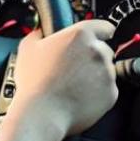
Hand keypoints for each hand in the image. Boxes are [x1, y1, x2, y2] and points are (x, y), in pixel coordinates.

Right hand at [9, 19, 116, 136]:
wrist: (42, 114)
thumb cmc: (34, 83)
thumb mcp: (28, 49)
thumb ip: (39, 34)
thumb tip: (41, 32)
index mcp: (80, 35)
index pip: (104, 26)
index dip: (99, 32)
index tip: (96, 38)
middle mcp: (98, 51)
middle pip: (104, 50)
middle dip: (92, 57)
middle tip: (74, 68)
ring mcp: (107, 73)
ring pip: (106, 71)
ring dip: (95, 76)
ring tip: (74, 85)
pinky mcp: (111, 94)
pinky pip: (107, 90)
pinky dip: (98, 93)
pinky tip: (79, 97)